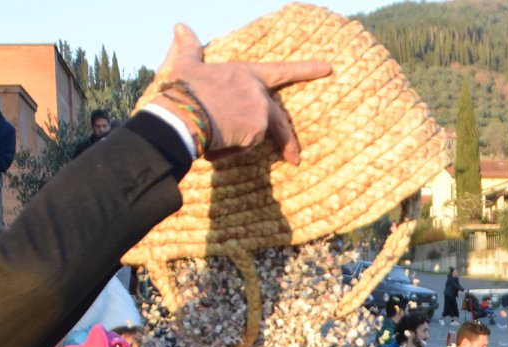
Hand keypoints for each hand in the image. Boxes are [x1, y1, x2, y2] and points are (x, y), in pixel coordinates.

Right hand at [152, 24, 331, 164]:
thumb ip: (188, 48)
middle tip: (294, 159)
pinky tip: (214, 143)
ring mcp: (260, 110)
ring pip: (255, 135)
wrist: (182, 114)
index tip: (327, 68)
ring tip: (213, 137)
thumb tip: (179, 26)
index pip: (281, 70)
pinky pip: (245, 147)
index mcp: (245, 73)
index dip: (305, 68)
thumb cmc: (183, 90)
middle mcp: (258, 90)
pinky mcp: (258, 130)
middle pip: (278, 119)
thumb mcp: (185, 65)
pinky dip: (229, 151)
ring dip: (236, 143)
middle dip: (288, 141)